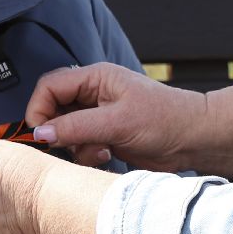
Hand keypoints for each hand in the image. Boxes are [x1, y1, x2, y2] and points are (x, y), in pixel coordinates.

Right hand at [25, 63, 206, 171]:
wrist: (193, 139)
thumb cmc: (165, 119)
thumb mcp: (118, 122)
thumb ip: (77, 126)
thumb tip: (41, 133)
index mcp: (95, 78)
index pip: (50, 86)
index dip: (39, 109)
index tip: (41, 134)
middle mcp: (93, 94)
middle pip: (53, 109)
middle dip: (57, 131)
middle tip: (69, 145)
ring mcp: (98, 116)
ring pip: (64, 131)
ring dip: (74, 146)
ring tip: (98, 150)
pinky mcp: (104, 135)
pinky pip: (79, 145)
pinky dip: (85, 154)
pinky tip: (106, 155)